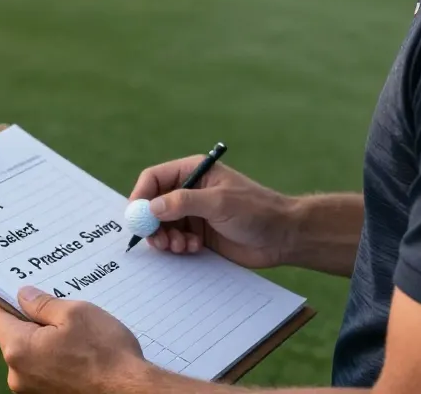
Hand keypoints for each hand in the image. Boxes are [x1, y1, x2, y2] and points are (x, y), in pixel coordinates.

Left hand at [0, 286, 148, 393]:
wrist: (130, 393)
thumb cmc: (105, 352)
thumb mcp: (75, 313)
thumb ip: (42, 303)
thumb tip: (23, 295)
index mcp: (18, 349)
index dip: (11, 302)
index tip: (31, 298)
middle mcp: (17, 375)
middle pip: (14, 338)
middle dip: (34, 325)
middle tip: (64, 317)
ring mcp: (31, 392)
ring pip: (30, 357)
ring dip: (47, 345)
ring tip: (78, 340)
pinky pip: (43, 373)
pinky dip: (56, 363)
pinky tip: (81, 358)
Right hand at [129, 155, 290, 268]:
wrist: (283, 236)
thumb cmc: (256, 210)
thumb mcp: (219, 202)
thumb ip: (184, 202)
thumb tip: (151, 207)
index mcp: (193, 171)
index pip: (154, 178)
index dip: (141, 196)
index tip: (137, 218)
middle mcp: (189, 190)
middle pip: (154, 204)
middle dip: (152, 223)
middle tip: (158, 240)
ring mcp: (194, 213)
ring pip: (162, 225)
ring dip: (165, 237)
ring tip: (179, 246)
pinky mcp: (199, 234)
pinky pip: (175, 239)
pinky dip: (178, 246)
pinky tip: (193, 248)